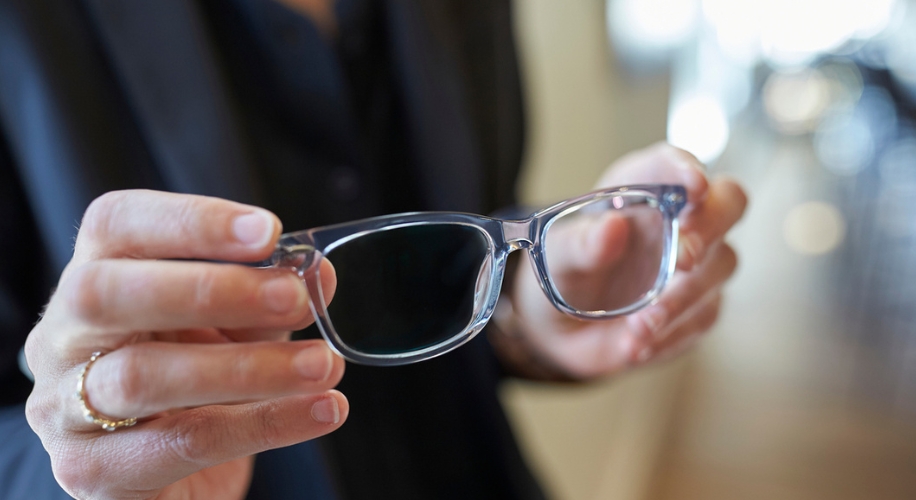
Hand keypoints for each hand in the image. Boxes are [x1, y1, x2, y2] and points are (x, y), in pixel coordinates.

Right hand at [24, 190, 347, 498]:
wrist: (175, 484)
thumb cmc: (197, 389)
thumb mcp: (236, 330)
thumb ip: (268, 299)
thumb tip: (317, 271)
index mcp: (93, 279)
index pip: (115, 225)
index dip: (190, 222)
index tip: (268, 230)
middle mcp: (62, 338)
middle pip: (106, 294)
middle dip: (211, 289)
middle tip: (294, 299)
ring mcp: (64, 410)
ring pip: (143, 376)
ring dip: (249, 366)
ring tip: (322, 364)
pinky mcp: (92, 473)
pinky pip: (182, 444)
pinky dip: (265, 424)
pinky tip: (322, 410)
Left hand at [497, 143, 746, 379]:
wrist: (561, 328)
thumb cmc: (562, 272)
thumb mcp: (557, 257)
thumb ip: (581, 243)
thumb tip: (613, 227)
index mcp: (641, 186)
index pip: (675, 163)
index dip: (689, 169)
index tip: (693, 187)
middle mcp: (678, 218)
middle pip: (728, 201)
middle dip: (711, 227)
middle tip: (682, 259)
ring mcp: (696, 263)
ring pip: (721, 264)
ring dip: (683, 296)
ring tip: (638, 325)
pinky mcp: (699, 305)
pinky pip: (704, 315)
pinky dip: (673, 332)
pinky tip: (636, 343)